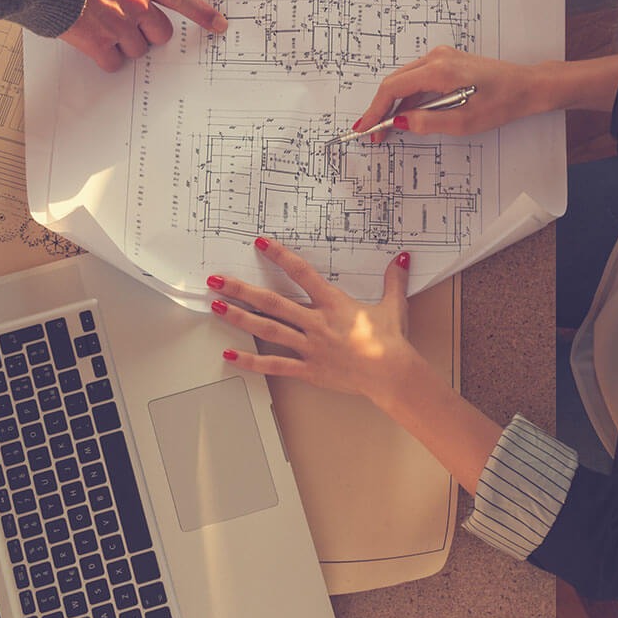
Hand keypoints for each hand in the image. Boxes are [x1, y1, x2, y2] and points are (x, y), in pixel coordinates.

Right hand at [60, 0, 226, 71]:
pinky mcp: (100, 43)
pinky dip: (105, 59)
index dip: (201, 13)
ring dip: (124, 46)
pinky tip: (92, 47)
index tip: (219, 24)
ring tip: (101, 32)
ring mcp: (120, 25)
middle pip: (162, 33)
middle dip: (150, 34)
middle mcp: (135, 3)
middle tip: (133, 30)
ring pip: (138, 50)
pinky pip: (114, 63)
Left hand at [207, 238, 426, 407]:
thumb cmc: (391, 341)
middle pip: (272, 302)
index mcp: (333, 303)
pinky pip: (275, 365)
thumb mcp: (393, 305)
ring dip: (239, 317)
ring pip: (268, 329)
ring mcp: (310, 346)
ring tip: (216, 307)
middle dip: (242, 290)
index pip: (301, 273)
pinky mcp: (308, 369)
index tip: (261, 243)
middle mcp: (316, 322)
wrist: (392, 374)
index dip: (280, 256)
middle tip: (218, 280)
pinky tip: (230, 355)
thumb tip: (401, 257)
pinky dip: (251, 361)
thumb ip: (393, 280)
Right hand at [354, 46, 553, 138]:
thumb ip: (427, 122)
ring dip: (394, 104)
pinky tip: (407, 114)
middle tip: (374, 132)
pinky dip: (408, 97)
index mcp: (439, 70)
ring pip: (405, 80)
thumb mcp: (463, 121)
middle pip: (395, 82)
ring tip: (387, 128)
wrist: (526, 87)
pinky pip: (417, 78)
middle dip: (381, 108)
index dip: (376, 110)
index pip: (393, 88)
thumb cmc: (502, 102)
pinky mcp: (447, 62)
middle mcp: (437, 58)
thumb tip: (400, 122)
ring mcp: (441, 57)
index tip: (366, 127)